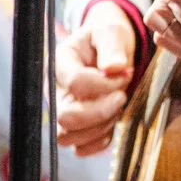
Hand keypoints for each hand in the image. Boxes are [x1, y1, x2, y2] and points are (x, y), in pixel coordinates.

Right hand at [55, 0, 140, 155]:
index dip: (104, 83)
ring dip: (101, 126)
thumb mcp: (111, 31)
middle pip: (65, 117)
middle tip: (122, 96)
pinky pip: (80, 149)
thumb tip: (115, 67)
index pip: (75, 83)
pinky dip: (100, 141)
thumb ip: (112, 46)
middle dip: (101, 111)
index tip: (125, 73)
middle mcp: (54, 92)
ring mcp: (62, 112)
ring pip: (69, 136)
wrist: (109, 50)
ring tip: (117, 106)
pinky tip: (113, 121)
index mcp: (59, 64)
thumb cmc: (107, 39)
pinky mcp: (75, 129)